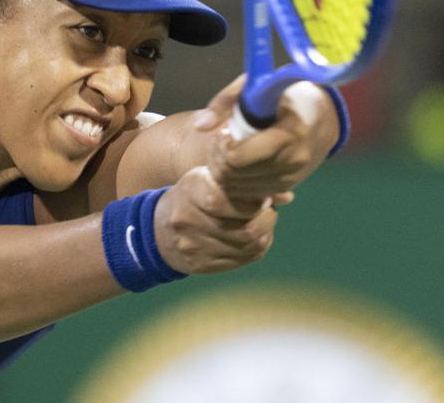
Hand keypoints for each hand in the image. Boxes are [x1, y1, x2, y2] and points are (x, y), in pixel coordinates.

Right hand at [153, 166, 277, 275]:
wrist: (158, 231)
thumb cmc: (191, 197)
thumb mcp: (206, 179)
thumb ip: (240, 183)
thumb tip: (287, 196)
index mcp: (189, 192)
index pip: (224, 201)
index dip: (252, 203)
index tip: (264, 197)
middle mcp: (188, 220)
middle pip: (243, 231)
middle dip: (266, 221)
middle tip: (270, 211)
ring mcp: (194, 247)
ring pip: (246, 248)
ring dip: (264, 235)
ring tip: (264, 223)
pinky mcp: (201, 265)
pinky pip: (240, 260)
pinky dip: (255, 249)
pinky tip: (255, 237)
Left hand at [193, 75, 340, 204]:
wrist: (321, 117)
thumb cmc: (283, 96)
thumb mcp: (256, 86)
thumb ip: (224, 102)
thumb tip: (200, 127)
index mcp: (288, 134)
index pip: (238, 157)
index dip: (221, 145)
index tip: (224, 131)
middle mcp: (293, 162)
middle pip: (234, 175)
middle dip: (217, 158)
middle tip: (220, 139)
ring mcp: (290, 179)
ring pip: (238, 189)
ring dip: (223, 170)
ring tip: (227, 149)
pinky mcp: (286, 188)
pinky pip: (249, 195)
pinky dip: (235, 181)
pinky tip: (237, 162)